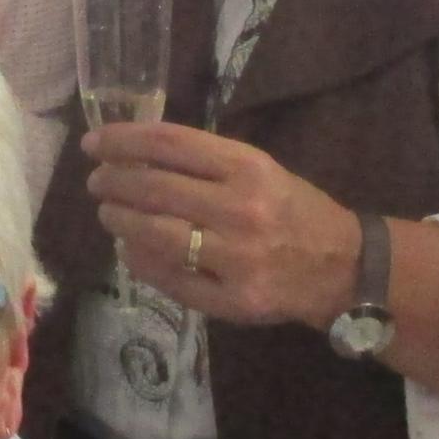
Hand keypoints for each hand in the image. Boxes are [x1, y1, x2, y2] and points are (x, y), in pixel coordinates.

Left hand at [83, 122, 358, 328]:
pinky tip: (130, 251)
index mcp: (248, 167)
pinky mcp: (234, 298)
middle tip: (97, 183)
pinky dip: (141, 262)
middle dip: (113, 182)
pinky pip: (171, 279)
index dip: (123, 141)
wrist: (344, 267)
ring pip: (156, 234)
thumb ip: (206, 163)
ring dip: (120, 221)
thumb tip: (136, 156)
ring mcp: (236, 257)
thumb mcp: (260, 169)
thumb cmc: (294, 210)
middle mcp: (241, 209)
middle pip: (155, 188)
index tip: (94, 143)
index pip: (169, 144)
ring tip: (109, 214)